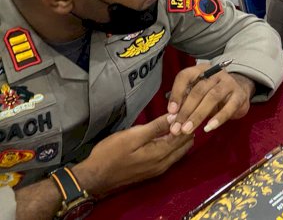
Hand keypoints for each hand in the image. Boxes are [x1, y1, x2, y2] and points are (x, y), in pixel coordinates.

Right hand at [72, 115, 193, 197]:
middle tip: (180, 113)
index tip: (183, 107)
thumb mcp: (133, 136)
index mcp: (161, 154)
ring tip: (174, 121)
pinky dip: (173, 144)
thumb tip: (175, 116)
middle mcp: (165, 164)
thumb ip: (156, 127)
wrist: (95, 177)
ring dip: (180, 136)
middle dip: (186, 128)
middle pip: (185, 143)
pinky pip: (171, 156)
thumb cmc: (111, 154)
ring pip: (179, 150)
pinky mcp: (153, 171)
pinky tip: (166, 135)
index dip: (185, 120)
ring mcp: (159, 169)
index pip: (184, 135)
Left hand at [167, 63, 254, 134]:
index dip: (176, 93)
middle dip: (186, 110)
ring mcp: (229, 83)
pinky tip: (208, 128)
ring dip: (198, 115)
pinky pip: (229, 107)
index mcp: (201, 70)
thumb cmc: (212, 94)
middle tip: (176, 128)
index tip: (171, 112)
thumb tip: (172, 118)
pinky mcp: (240, 95)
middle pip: (198, 90)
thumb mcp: (198, 94)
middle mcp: (215, 73)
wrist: (239, 92)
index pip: (185, 76)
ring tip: (188, 130)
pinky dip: (218, 118)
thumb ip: (185, 103)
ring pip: (212, 97)